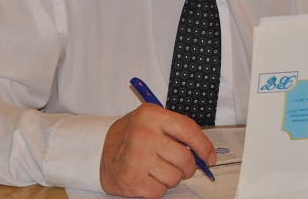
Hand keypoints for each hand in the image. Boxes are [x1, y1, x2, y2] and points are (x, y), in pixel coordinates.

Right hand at [100, 104, 215, 197]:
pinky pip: (160, 191)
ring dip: (170, 177)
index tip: (210, 157)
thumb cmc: (130, 136)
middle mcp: (144, 134)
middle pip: (185, 158)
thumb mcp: (150, 121)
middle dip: (188, 167)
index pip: (188, 130)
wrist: (98, 151)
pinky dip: (157, 188)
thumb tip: (204, 151)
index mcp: (151, 115)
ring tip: (157, 168)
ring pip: (175, 177)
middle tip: (182, 166)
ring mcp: (137, 157)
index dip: (204, 146)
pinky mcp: (132, 179)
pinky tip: (147, 177)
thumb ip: (176, 131)